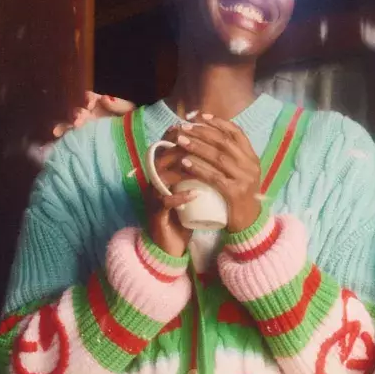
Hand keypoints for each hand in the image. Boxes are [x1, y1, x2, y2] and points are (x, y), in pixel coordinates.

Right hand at [52, 91, 135, 137]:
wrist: (137, 141)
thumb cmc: (132, 124)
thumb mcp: (130, 111)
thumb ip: (119, 104)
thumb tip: (105, 98)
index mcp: (99, 106)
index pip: (88, 98)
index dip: (88, 100)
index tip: (90, 104)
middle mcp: (89, 115)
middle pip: (77, 112)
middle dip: (76, 115)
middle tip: (78, 122)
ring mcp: (84, 128)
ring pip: (69, 125)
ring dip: (65, 126)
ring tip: (59, 132)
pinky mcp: (81, 140)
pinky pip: (68, 138)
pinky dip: (60, 139)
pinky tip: (54, 139)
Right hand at [145, 140, 200, 257]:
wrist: (171, 243)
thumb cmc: (184, 212)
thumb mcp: (192, 187)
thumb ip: (200, 170)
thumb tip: (220, 150)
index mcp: (163, 171)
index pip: (167, 146)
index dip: (182, 135)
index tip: (202, 131)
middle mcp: (155, 180)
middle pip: (165, 156)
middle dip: (185, 149)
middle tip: (207, 147)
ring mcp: (154, 196)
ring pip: (164, 176)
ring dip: (184, 171)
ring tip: (204, 169)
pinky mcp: (156, 213)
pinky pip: (166, 202)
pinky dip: (181, 197)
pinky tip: (195, 195)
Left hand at [171, 116, 262, 233]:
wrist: (248, 222)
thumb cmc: (239, 196)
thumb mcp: (241, 173)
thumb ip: (231, 158)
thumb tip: (209, 136)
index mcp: (252, 158)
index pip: (237, 133)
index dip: (218, 122)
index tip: (200, 116)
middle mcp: (251, 166)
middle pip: (224, 142)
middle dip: (202, 132)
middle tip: (184, 127)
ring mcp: (244, 179)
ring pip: (218, 157)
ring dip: (197, 147)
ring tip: (180, 141)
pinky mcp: (234, 192)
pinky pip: (214, 176)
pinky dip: (198, 168)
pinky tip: (185, 162)